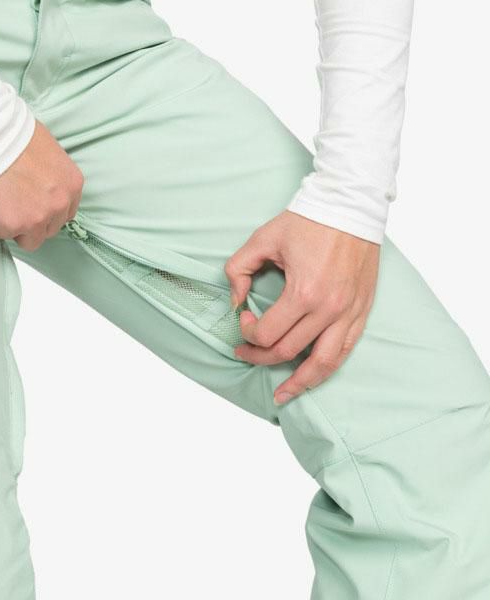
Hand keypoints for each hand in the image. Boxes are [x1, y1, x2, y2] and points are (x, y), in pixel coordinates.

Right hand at [0, 119, 83, 250]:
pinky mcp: (12, 225)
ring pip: (30, 240)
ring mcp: (37, 218)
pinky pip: (3, 234)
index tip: (34, 204)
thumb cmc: (13, 133)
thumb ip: (53, 177)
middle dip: (33, 220)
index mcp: (72, 186)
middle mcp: (60, 204)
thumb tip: (44, 186)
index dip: (47, 211)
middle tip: (14, 203)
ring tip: (2, 204)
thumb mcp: (49, 152)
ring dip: (16, 227)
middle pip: (50, 229)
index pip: (66, 213)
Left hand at [224, 211, 379, 403]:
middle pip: (288, 351)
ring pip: (322, 364)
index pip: (267, 334)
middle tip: (245, 351)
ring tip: (282, 394)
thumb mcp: (262, 239)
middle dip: (260, 355)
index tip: (244, 318)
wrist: (351, 205)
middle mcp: (329, 309)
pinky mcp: (362, 311)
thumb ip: (238, 269)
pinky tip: (312, 378)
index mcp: (303, 292)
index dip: (247, 332)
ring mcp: (349, 313)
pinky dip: (326, 369)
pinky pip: (344, 351)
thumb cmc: (307, 220)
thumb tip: (236, 300)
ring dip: (299, 383)